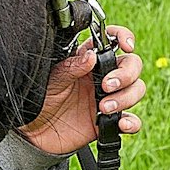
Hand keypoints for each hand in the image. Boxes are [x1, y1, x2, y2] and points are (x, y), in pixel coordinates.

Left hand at [16, 25, 145, 155]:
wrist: (33, 132)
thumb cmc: (39, 99)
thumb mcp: (53, 79)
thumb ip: (72, 67)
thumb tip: (91, 55)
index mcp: (89, 60)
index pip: (113, 40)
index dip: (124, 37)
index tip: (126, 45)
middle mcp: (102, 76)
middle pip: (132, 65)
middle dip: (126, 74)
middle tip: (106, 86)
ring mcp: (108, 98)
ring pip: (136, 90)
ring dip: (126, 98)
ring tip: (104, 108)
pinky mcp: (109, 122)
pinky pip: (131, 120)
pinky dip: (132, 122)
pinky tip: (121, 124)